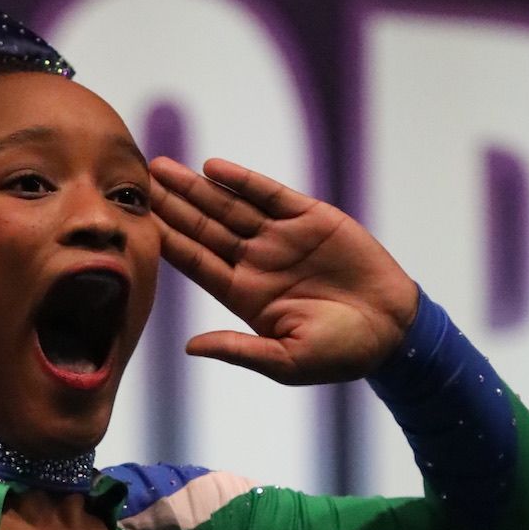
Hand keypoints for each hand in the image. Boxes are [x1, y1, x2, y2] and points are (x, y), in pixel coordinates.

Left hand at [151, 155, 419, 383]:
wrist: (393, 331)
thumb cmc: (339, 354)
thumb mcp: (285, 361)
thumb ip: (238, 350)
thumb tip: (191, 346)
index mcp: (245, 295)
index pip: (196, 263)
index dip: (167, 242)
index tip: (136, 224)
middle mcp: (257, 262)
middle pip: (203, 228)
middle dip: (171, 205)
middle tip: (137, 182)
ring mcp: (282, 238)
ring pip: (229, 206)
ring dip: (196, 188)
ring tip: (162, 168)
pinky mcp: (311, 219)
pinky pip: (270, 194)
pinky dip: (242, 180)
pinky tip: (212, 168)